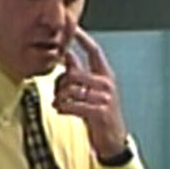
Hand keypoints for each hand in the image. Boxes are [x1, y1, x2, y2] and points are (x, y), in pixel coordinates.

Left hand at [53, 26, 128, 158]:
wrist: (113, 141)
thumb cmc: (100, 114)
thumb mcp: (92, 91)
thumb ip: (80, 74)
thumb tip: (66, 55)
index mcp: (106, 75)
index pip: (94, 51)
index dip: (83, 39)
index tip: (72, 28)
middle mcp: (107, 84)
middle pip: (75, 72)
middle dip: (60, 82)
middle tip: (56, 92)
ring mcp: (105, 98)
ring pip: (71, 89)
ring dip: (59, 97)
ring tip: (57, 103)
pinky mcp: (100, 113)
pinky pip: (74, 104)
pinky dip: (63, 107)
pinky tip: (61, 110)